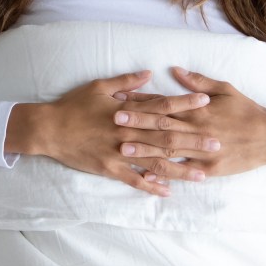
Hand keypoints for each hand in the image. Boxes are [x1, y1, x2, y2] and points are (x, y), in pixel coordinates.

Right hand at [6, 70, 216, 196]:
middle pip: (166, 137)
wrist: (48, 129)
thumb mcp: (98, 86)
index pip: (162, 106)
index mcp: (126, 111)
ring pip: (156, 162)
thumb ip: (126, 81)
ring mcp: (119, 153)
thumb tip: (149, 73)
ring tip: (203, 174)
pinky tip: (168, 191)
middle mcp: (127, 133)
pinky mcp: (110, 168)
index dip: (185, 103)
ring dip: (181, 168)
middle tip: (217, 143)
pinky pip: (135, 180)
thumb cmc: (73, 105)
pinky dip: (152, 186)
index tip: (206, 101)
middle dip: (193, 140)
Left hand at [115, 67, 265, 177]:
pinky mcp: (209, 168)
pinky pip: (184, 171)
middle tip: (113, 119)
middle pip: (162, 125)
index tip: (122, 97)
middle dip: (137, 122)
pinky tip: (147, 173)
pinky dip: (166, 173)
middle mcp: (197, 129)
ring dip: (145, 148)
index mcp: (198, 109)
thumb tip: (175, 71)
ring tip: (123, 147)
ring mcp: (202, 150)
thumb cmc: (246, 110)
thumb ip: (198, 81)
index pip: (164, 103)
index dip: (142, 100)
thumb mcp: (224, 89)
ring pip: (169, 150)